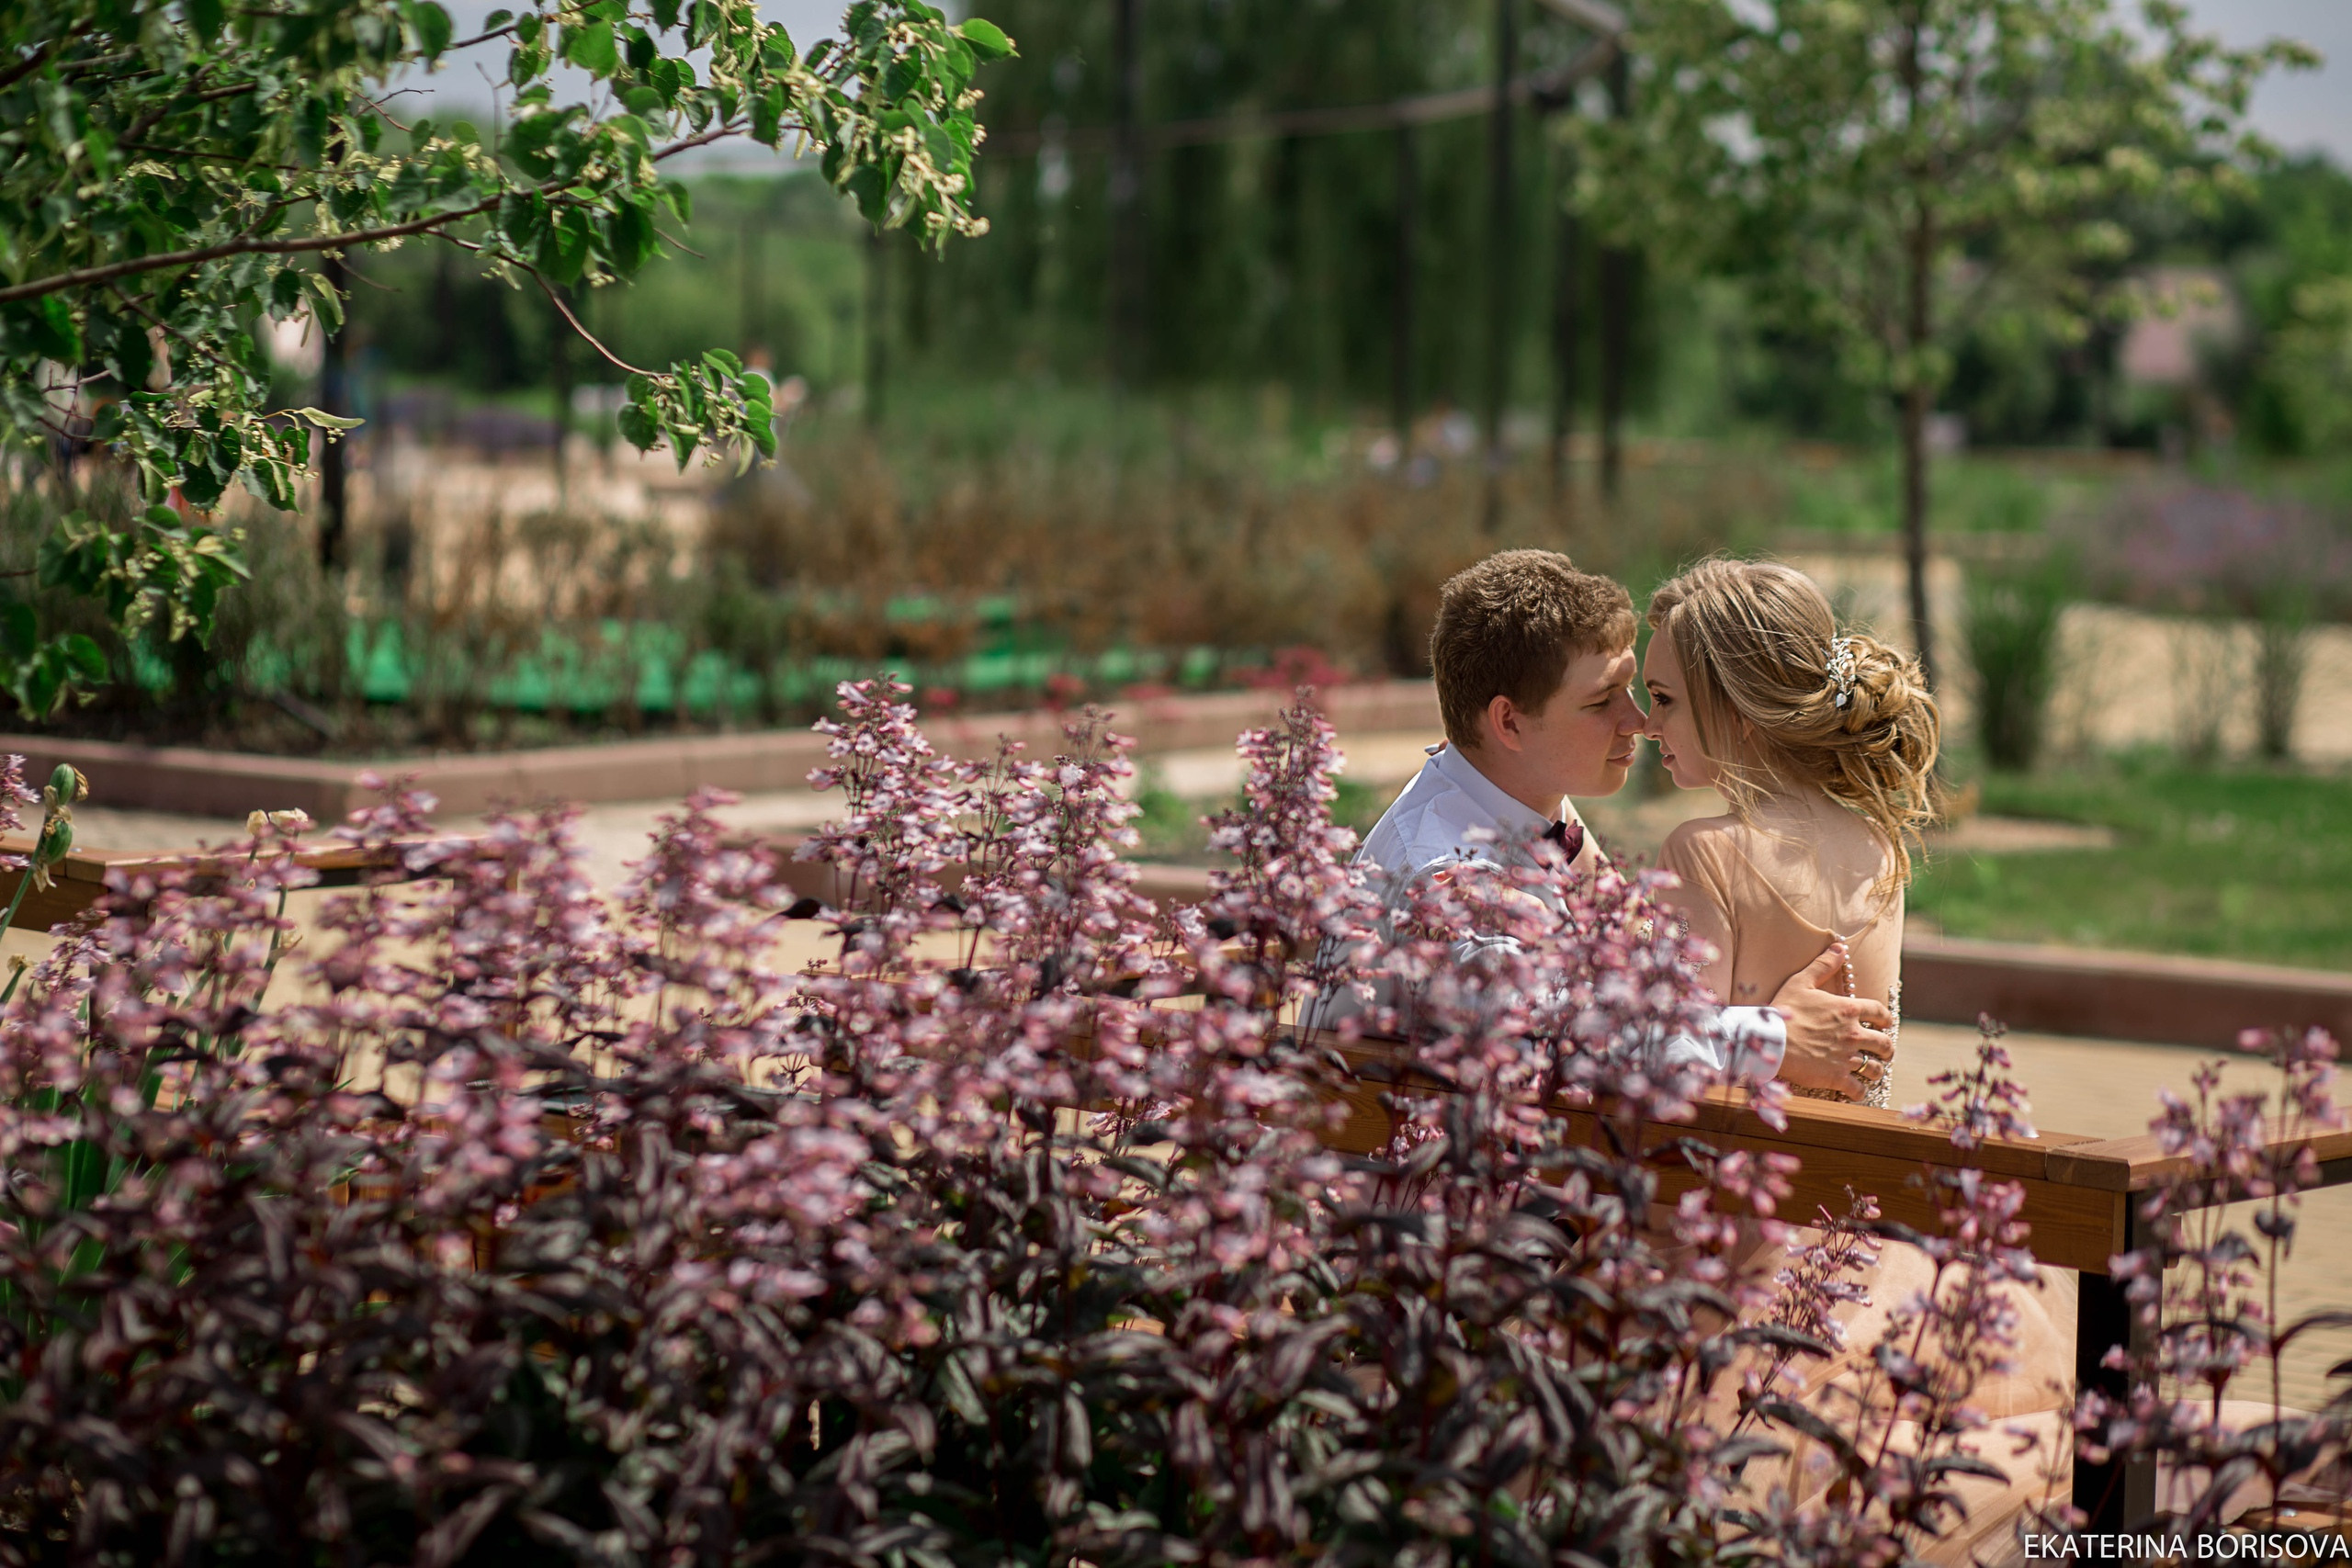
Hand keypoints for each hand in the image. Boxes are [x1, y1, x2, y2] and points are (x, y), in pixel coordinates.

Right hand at [1769, 942, 1893, 1096]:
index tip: (1884, 1023)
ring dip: (1876, 1070)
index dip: (1885, 1018)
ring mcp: (1847, 1057)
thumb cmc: (1784, 1010)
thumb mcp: (1801, 981)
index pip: (1880, 1013)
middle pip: (1885, 1043)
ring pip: (1875, 1068)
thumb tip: (1840, 946)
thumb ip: (1823, 964)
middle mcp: (1853, 1034)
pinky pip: (1857, 1090)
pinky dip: (1858, 1091)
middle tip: (1883, 1051)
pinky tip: (1854, 1090)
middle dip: (1887, 1048)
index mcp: (1848, 1010)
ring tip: (1872, 1071)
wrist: (1771, 1041)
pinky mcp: (1836, 1077)